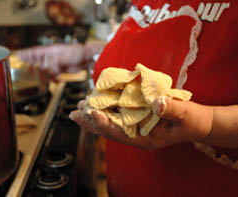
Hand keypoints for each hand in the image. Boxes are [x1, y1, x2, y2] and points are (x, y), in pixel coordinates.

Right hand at [17, 44, 86, 76]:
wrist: (86, 58)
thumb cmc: (76, 53)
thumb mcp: (62, 57)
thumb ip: (52, 63)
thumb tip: (46, 69)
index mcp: (50, 51)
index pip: (35, 52)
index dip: (26, 54)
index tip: (18, 55)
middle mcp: (51, 56)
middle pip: (38, 62)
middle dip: (34, 67)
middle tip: (31, 71)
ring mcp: (56, 63)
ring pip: (45, 70)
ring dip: (45, 76)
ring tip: (48, 79)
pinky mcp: (61, 69)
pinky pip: (53, 75)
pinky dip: (53, 79)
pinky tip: (56, 80)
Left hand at [69, 98, 214, 148]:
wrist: (196, 122)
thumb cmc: (191, 121)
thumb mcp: (185, 115)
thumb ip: (172, 110)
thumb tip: (158, 103)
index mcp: (144, 139)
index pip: (119, 134)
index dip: (105, 124)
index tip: (92, 112)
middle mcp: (135, 134)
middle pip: (109, 129)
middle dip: (91, 121)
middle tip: (74, 113)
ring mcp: (135, 126)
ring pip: (111, 122)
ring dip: (95, 114)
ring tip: (80, 106)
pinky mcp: (137, 117)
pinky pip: (119, 113)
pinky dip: (107, 107)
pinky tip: (98, 99)